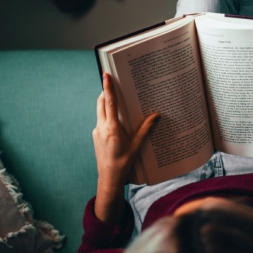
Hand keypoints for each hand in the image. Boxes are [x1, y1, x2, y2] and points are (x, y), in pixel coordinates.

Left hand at [93, 72, 159, 222]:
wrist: (109, 178)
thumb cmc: (124, 163)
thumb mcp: (137, 145)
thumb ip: (146, 128)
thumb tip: (156, 115)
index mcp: (112, 128)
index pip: (109, 102)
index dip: (108, 87)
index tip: (106, 74)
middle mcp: (101, 127)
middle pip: (101, 103)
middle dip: (106, 92)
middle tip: (112, 83)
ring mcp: (97, 132)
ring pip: (100, 112)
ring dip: (106, 104)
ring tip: (117, 101)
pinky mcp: (96, 136)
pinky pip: (101, 121)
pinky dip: (107, 116)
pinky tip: (117, 121)